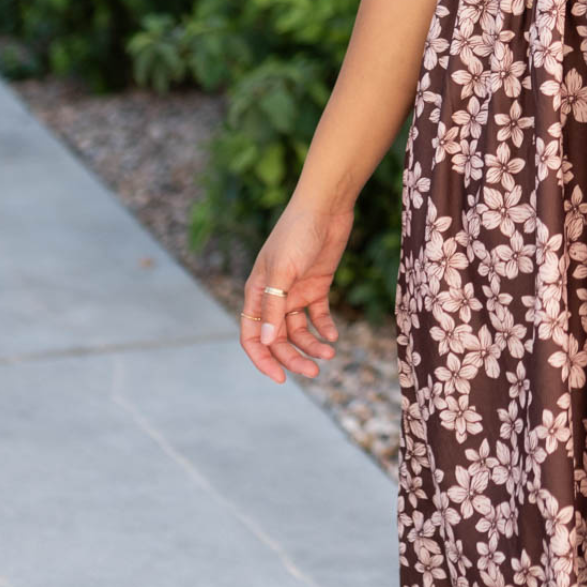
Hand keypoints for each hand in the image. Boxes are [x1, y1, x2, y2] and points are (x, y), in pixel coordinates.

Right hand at [239, 200, 351, 384]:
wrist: (325, 207)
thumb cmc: (297, 234)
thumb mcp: (283, 271)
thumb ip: (273, 307)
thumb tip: (267, 342)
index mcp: (257, 293)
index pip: (253, 337)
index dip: (263, 360)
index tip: (281, 378)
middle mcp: (274, 296)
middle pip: (279, 338)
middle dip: (294, 357)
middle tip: (315, 371)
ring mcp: (295, 292)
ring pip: (300, 330)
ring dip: (312, 344)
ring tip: (330, 353)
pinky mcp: (317, 285)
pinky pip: (318, 315)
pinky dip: (325, 328)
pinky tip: (334, 336)